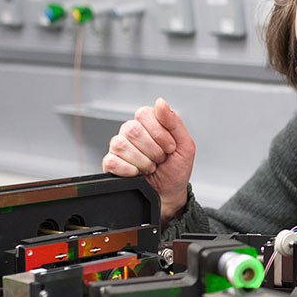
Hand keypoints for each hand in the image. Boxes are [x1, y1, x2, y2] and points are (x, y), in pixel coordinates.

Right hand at [101, 97, 195, 224]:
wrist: (169, 194)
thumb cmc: (176, 169)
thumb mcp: (185, 145)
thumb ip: (174, 122)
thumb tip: (160, 102)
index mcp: (148, 122)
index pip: (144, 114)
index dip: (160, 133)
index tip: (170, 147)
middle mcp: (131, 131)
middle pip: (132, 130)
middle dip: (153, 150)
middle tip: (160, 159)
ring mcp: (119, 146)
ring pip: (121, 144)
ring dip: (142, 161)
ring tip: (150, 166)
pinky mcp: (111, 163)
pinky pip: (113, 161)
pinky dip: (130, 170)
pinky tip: (138, 173)